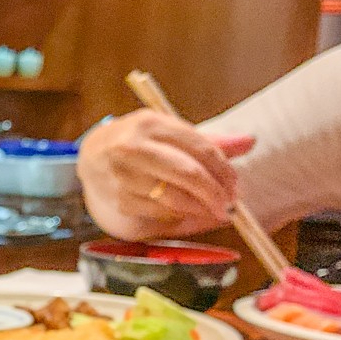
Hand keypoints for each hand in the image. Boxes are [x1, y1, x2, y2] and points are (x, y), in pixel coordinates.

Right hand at [76, 109, 254, 239]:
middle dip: (215, 193)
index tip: (236, 185)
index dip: (224, 169)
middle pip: (188, 174)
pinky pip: (160, 212)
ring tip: (213, 211)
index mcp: (151, 124)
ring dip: (200, 209)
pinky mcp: (120, 200)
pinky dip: (177, 215)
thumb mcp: (168, 131)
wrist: (91, 156)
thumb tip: (249, 142)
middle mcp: (134, 149)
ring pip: (175, 198)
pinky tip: (185, 211)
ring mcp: (125, 176)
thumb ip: (207, 140)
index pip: (200, 147)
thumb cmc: (138, 141)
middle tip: (229, 206)